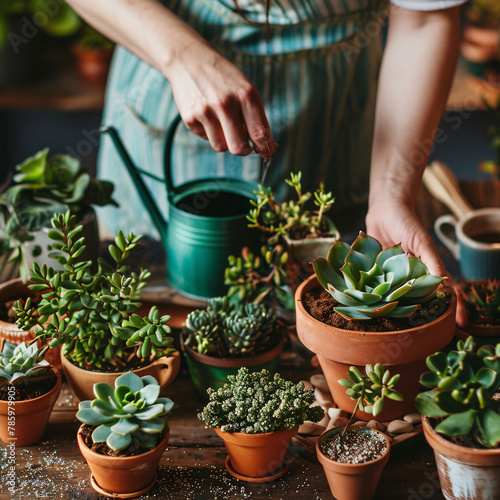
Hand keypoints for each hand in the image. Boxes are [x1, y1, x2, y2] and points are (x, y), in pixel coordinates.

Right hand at [166, 40, 277, 157]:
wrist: (188, 59)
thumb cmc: (222, 76)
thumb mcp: (244, 87)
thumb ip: (253, 114)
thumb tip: (261, 144)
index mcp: (245, 95)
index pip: (259, 133)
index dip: (265, 147)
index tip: (266, 152)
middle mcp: (225, 104)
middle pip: (239, 148)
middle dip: (243, 150)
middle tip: (244, 145)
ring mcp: (205, 112)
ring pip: (221, 147)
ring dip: (225, 141)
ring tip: (222, 123)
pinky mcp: (190, 118)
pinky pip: (205, 138)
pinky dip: (209, 132)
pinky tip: (207, 115)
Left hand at [366, 200, 466, 326]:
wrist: (384, 211)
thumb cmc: (407, 224)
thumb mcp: (422, 243)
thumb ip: (432, 262)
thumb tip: (444, 286)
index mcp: (425, 272)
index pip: (442, 293)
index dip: (451, 308)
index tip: (458, 325)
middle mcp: (409, 278)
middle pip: (417, 301)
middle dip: (421, 316)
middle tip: (425, 333)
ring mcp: (391, 277)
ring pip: (395, 298)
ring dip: (395, 311)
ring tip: (397, 328)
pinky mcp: (373, 273)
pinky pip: (374, 288)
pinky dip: (373, 297)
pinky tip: (371, 310)